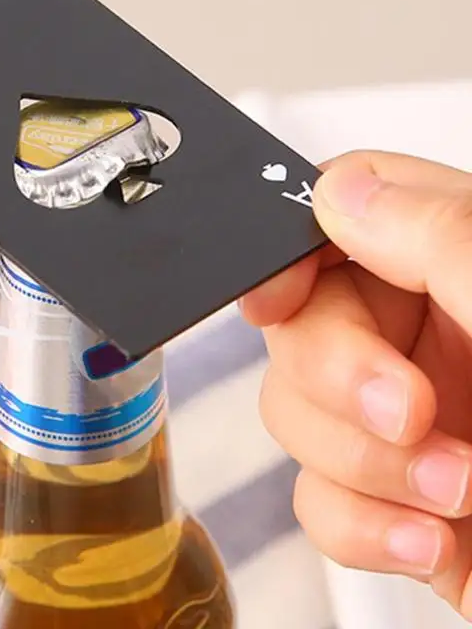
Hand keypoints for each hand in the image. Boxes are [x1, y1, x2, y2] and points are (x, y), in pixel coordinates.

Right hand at [241, 150, 471, 619]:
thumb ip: (443, 235)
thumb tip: (345, 193)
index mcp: (460, 266)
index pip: (339, 221)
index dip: (291, 253)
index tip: (279, 297)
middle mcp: (427, 337)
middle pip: (298, 323)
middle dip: (338, 377)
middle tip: (409, 411)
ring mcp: (406, 421)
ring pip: (293, 412)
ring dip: (359, 463)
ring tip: (452, 493)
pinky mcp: (394, 499)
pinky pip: (316, 498)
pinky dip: (360, 525)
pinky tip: (428, 539)